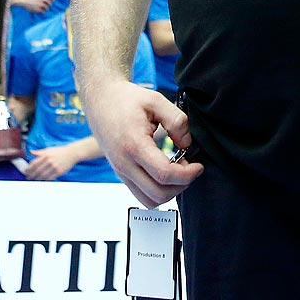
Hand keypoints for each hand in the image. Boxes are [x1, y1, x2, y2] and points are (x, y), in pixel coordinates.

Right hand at [11, 0, 55, 12]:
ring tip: (39, 6)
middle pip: (50, 4)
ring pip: (47, 8)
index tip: (48, 2)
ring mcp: (42, 3)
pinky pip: (43, 11)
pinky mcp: (39, 9)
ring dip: (44, 8)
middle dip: (47, 4)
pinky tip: (37, 8)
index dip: (51, 0)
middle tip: (42, 4)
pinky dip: (41, 11)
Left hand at [25, 144, 81, 180]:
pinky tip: (42, 181)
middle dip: (31, 175)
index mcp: (46, 155)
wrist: (72, 153)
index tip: (26, 172)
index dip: (29, 168)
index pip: (34, 163)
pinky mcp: (59, 171)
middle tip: (28, 178)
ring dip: (37, 179)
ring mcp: (54, 166)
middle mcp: (49, 160)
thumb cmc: (60, 151)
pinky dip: (45, 180)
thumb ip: (39, 152)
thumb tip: (30, 152)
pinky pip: (50, 178)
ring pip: (43, 175)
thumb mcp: (49, 149)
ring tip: (33, 180)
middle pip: (37, 170)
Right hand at [82, 77, 202, 206]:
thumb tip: (187, 144)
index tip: (199, 166)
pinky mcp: (120, 173)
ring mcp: (120, 171)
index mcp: (134, 145)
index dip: (187, 175)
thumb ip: (176, 121)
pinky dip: (157, 190)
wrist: (101, 99)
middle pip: (158, 194)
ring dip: (169, 191)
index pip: (164, 174)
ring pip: (149, 200)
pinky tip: (166, 172)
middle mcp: (124, 164)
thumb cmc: (126, 99)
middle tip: (191, 169)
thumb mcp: (156, 100)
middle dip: (181, 185)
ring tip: (179, 171)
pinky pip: (141, 194)